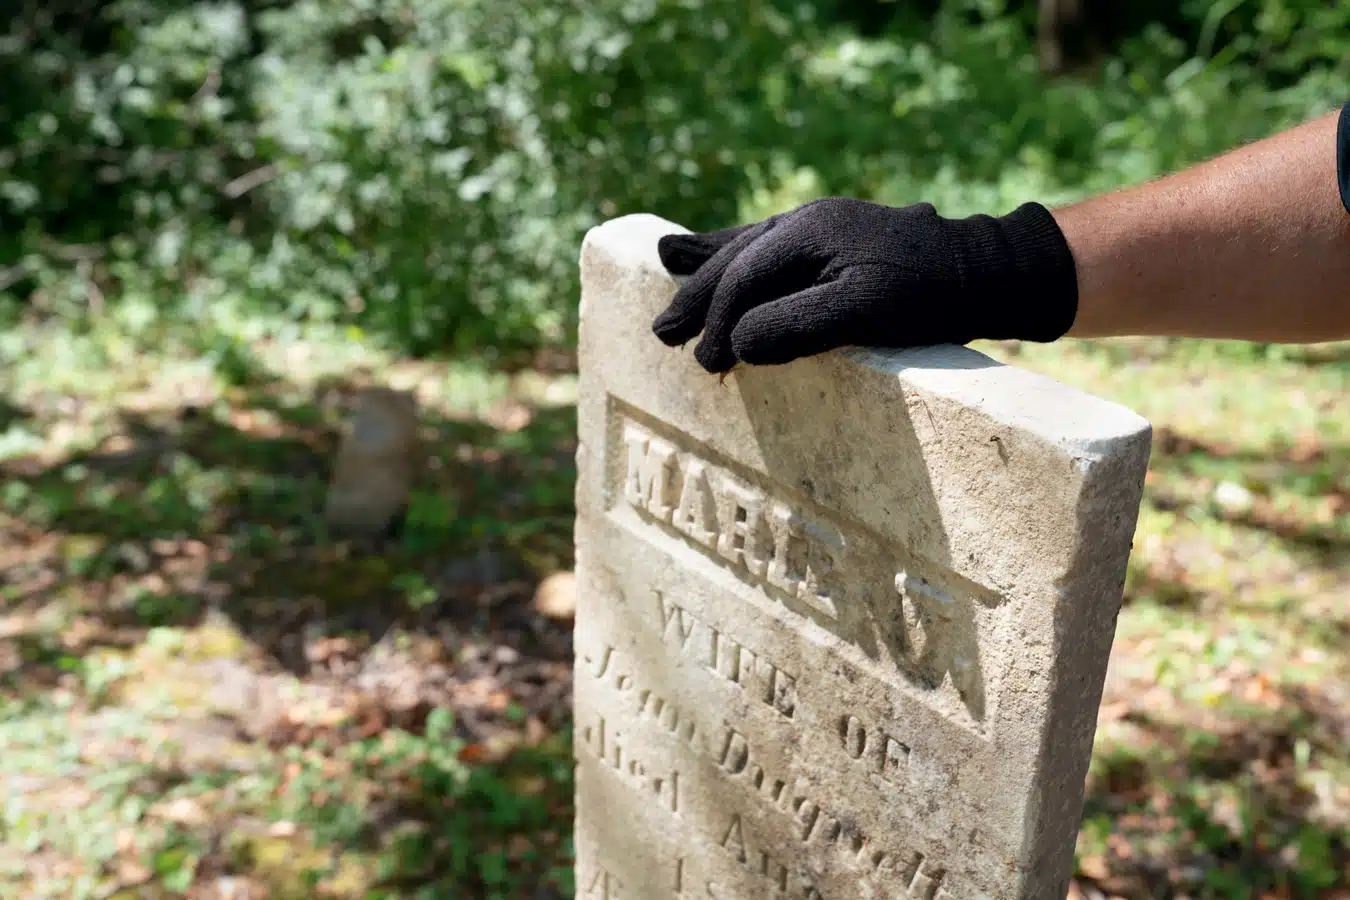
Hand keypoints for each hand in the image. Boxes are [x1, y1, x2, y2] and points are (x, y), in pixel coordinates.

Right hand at [652, 196, 1079, 372]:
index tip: (707, 364)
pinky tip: (721, 252)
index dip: (717, 322)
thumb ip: (794, 325)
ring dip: (709, 270)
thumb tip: (736, 343)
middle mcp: (807, 220)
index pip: (743, 278)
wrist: (989, 272)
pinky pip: (772, 246)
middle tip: (664, 334)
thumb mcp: (861, 314)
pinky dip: (740, 254)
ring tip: (666, 268)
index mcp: (808, 230)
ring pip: (748, 246)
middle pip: (735, 259)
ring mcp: (821, 226)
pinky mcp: (836, 241)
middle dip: (698, 296)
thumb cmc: (928, 297)